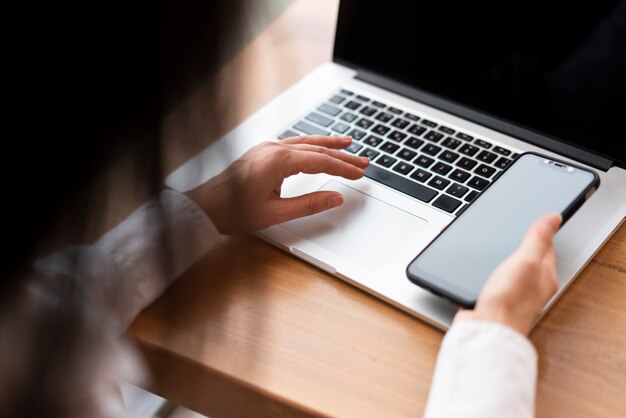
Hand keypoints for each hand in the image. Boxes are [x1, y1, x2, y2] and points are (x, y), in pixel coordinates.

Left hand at [185, 135, 368, 233]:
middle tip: (363, 161)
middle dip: (342, 155)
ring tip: (347, 143)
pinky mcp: (261, 152)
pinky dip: (310, 144)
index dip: (343, 168)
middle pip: (316, 149)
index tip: (359, 173)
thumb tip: (336, 198)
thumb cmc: (234, 211)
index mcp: (278, 161)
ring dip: (328, 144)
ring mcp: (266, 148)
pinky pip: (292, 143)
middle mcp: (273, 149)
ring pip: (305, 142)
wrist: (205, 207)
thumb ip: (310, 204)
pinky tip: (317, 146)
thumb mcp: (276, 213)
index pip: (320, 161)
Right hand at [453, 214, 561, 334]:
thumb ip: (538, 238)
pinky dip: (489, 274)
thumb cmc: (508, 302)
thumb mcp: (525, 261)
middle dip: (520, 246)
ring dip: (503, 260)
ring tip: (497, 248)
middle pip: (529, 260)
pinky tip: (482, 272)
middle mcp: (531, 288)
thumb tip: (554, 218)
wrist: (485, 331)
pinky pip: (494, 283)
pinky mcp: (493, 302)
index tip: (535, 220)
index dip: (540, 232)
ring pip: (510, 272)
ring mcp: (512, 296)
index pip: (547, 248)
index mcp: (544, 277)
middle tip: (516, 232)